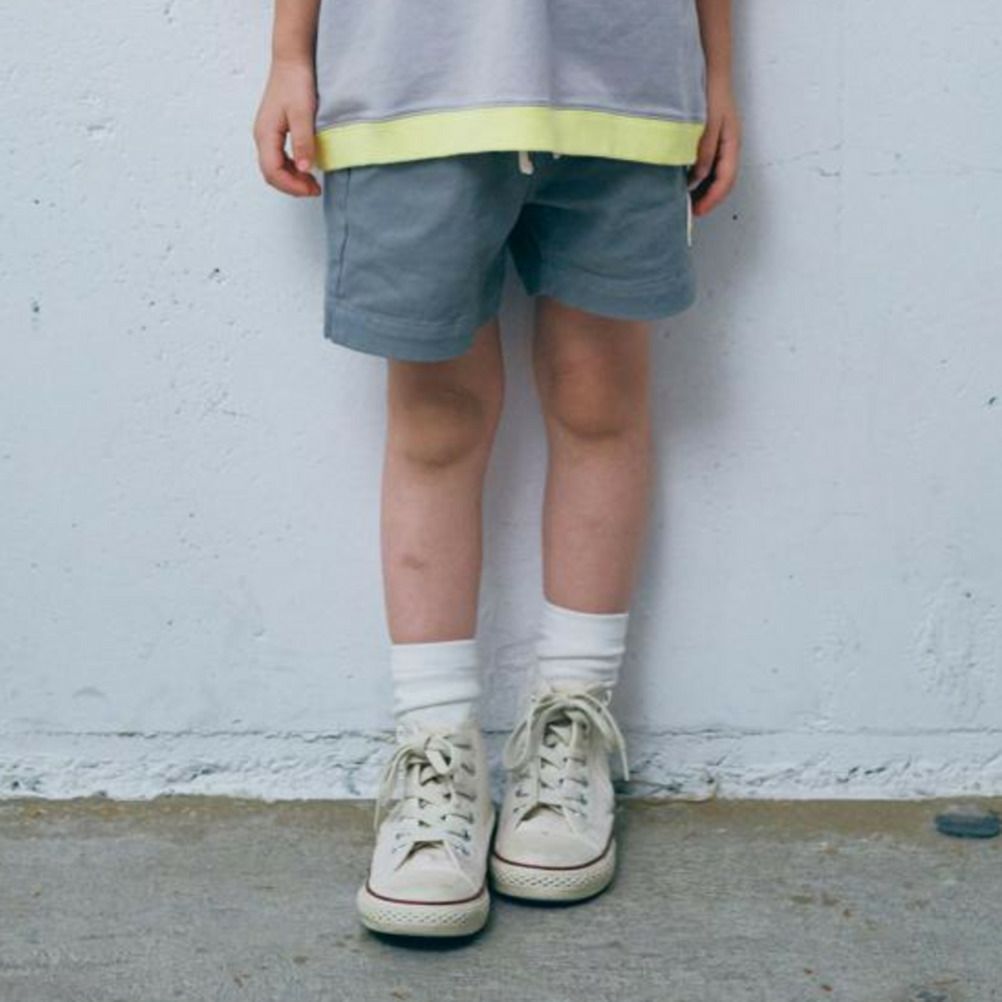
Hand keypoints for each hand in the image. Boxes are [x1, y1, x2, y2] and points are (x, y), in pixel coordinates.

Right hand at [253, 59, 321, 196]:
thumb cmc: (296, 82)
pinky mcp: (273, 132)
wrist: (292, 61)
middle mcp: (262, 137)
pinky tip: (306, 168)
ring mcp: (266, 135)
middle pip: (271, 174)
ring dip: (292, 179)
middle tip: (315, 190)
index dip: (292, 186)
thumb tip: (305, 169)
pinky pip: (278, 159)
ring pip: (274, 168)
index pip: (273, 172)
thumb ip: (303, 142)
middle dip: (292, 186)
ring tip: (312, 182)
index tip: (312, 190)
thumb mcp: (303, 114)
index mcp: (265, 134)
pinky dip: (292, 169)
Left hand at [688, 81, 740, 216]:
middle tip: (691, 211)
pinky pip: (709, 162)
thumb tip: (698, 179)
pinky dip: (699, 175)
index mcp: (732, 143)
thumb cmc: (711, 92)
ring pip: (716, 173)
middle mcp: (729, 145)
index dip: (712, 198)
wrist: (710, 68)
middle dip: (709, 198)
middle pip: (723, 180)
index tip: (697, 211)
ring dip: (704, 188)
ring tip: (687, 199)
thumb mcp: (708, 124)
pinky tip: (685, 178)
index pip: (726, 180)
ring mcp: (721, 140)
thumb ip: (705, 152)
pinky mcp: (712, 136)